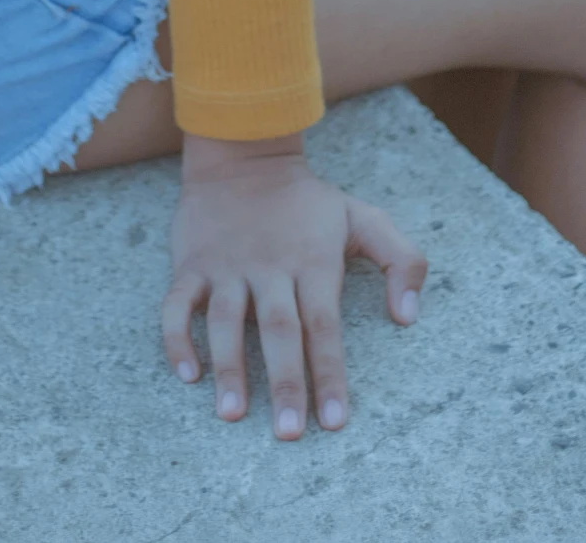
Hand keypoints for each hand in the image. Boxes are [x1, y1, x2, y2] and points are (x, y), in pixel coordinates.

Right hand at [163, 131, 426, 437]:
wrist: (244, 153)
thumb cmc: (307, 201)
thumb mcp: (362, 217)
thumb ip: (401, 259)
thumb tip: (408, 317)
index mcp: (312, 260)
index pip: (324, 325)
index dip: (330, 373)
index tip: (334, 421)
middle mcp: (269, 266)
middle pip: (279, 330)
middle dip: (285, 383)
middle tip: (288, 433)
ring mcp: (227, 265)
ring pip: (225, 320)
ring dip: (228, 367)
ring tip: (232, 414)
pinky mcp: (191, 263)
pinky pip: (177, 305)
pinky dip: (177, 339)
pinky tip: (188, 374)